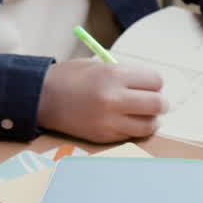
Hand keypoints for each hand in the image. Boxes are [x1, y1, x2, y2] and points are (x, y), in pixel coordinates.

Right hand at [37, 59, 165, 142]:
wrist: (42, 97)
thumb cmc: (70, 77)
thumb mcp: (99, 65)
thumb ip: (125, 75)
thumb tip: (150, 85)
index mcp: (114, 75)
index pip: (155, 81)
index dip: (155, 83)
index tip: (151, 84)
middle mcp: (114, 98)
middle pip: (157, 104)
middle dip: (160, 103)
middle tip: (156, 102)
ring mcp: (109, 121)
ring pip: (149, 125)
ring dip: (150, 119)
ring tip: (142, 114)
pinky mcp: (104, 136)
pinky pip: (131, 135)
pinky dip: (133, 129)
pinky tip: (125, 121)